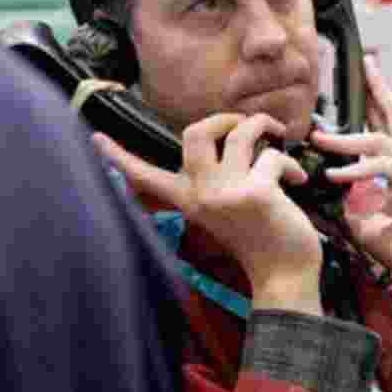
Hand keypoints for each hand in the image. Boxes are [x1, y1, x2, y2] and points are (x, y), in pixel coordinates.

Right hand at [93, 113, 321, 312]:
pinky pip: (274, 155)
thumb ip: (216, 181)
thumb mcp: (225, 210)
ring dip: (264, 125)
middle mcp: (201, 195)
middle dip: (225, 117)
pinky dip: (291, 164)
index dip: (120, 157)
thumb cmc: (261, 239)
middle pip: (194, 133)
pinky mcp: (256, 193)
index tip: (94, 139)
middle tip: (246, 123)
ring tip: (279, 136)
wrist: (285, 275)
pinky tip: (297, 181)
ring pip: (239, 132)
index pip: (145, 177)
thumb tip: (228, 138)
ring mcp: (226, 194)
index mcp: (188, 201)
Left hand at [313, 56, 391, 338]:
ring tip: (319, 137)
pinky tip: (337, 174)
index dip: (374, 104)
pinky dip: (358, 169)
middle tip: (365, 63)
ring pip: (379, 140)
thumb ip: (353, 205)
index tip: (359, 83)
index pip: (387, 127)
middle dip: (378, 88)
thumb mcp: (369, 224)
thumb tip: (327, 197)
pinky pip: (383, 167)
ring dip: (346, 137)